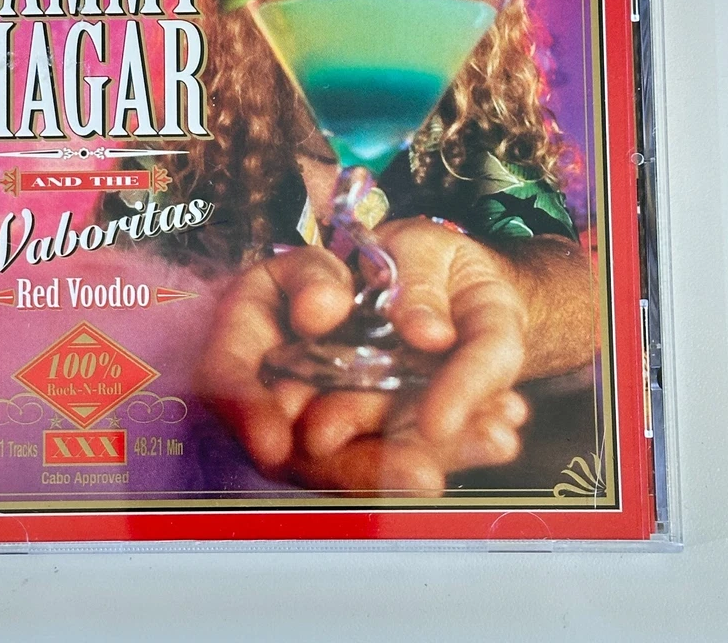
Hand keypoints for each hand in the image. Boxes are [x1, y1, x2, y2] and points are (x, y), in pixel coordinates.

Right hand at [196, 218, 530, 492]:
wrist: (411, 286)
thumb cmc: (345, 266)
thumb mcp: (313, 255)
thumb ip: (312, 275)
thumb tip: (325, 311)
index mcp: (248, 341)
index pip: (226, 379)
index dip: (245, 412)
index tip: (276, 441)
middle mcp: (286, 396)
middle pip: (303, 446)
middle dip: (358, 467)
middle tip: (420, 472)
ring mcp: (337, 424)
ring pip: (366, 458)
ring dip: (425, 460)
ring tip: (489, 441)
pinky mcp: (386, 439)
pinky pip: (413, 449)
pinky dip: (460, 442)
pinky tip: (501, 431)